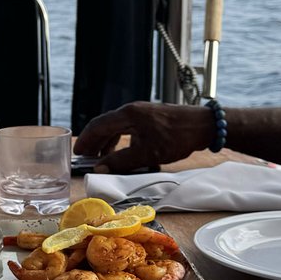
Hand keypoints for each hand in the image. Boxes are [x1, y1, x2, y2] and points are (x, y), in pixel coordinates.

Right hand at [73, 102, 214, 171]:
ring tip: (102, 158)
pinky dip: (120, 140)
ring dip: (107, 142)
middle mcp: (132, 110)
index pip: (98, 126)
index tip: (77, 153)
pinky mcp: (150, 118)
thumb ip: (121, 161)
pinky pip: (128, 128)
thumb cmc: (177, 138)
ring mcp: (141, 113)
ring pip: (116, 127)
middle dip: (94, 142)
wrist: (203, 126)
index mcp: (128, 114)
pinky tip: (123, 152)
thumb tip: (99, 169)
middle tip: (86, 158)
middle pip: (105, 125)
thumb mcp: (147, 154)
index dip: (85, 140)